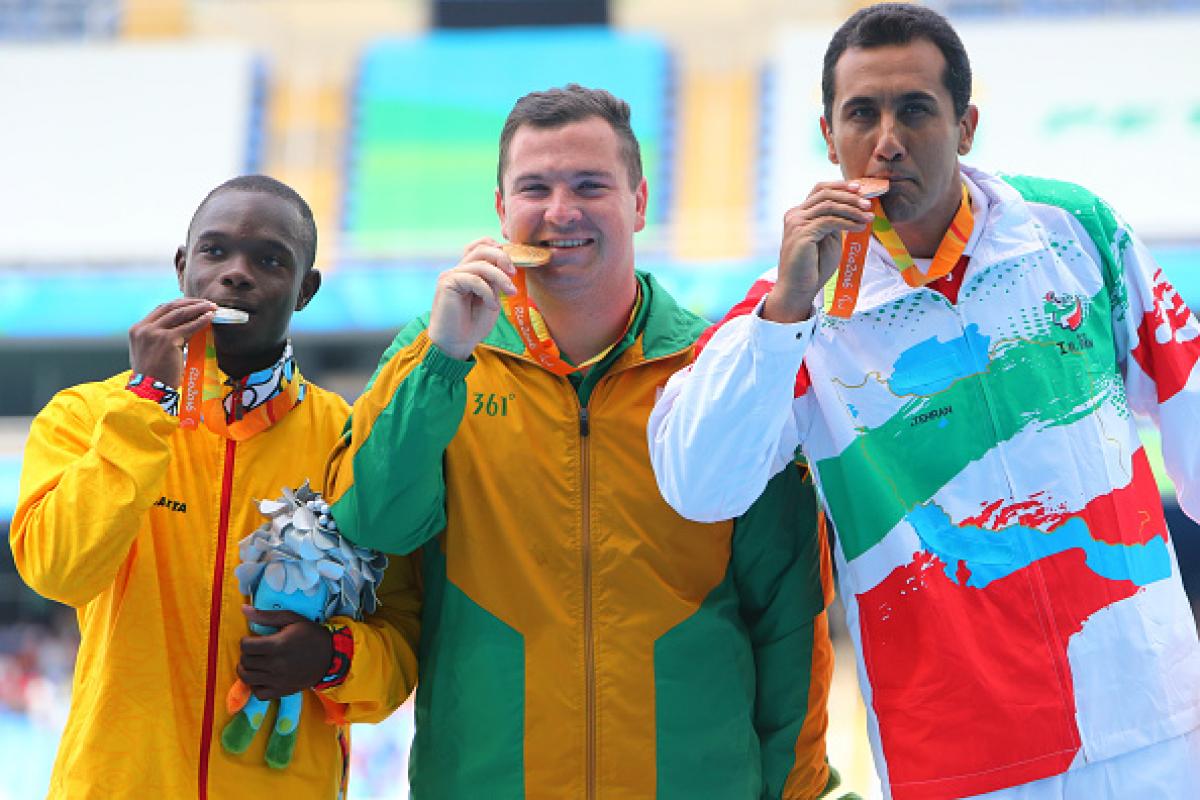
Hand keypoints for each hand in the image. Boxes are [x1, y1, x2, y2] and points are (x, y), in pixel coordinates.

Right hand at [127, 298, 216, 386]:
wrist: (149, 391)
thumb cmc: (153, 376)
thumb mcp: (152, 352)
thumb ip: (162, 337)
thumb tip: (186, 328)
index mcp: (137, 330)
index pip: (160, 310)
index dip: (179, 304)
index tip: (193, 304)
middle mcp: (143, 329)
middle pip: (170, 307)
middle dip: (190, 303)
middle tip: (206, 303)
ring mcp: (154, 333)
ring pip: (180, 313)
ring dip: (198, 308)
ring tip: (212, 307)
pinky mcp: (167, 340)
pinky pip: (189, 327)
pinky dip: (201, 320)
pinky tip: (210, 318)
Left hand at [237, 606, 332, 700]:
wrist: (331, 656)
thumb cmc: (310, 634)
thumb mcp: (291, 619)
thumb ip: (266, 616)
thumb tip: (243, 609)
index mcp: (277, 645)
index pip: (246, 646)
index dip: (246, 641)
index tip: (253, 640)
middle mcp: (275, 664)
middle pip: (245, 662)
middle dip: (246, 654)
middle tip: (254, 651)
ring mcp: (278, 680)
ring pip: (247, 679)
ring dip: (246, 670)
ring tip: (254, 664)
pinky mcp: (282, 691)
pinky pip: (258, 694)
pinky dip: (256, 687)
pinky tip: (262, 678)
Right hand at [427, 237, 517, 359]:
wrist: (456, 344)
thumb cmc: (473, 324)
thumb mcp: (491, 297)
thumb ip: (495, 280)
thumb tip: (506, 265)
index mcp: (469, 271)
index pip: (481, 246)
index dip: (498, 249)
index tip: (513, 266)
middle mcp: (459, 270)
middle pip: (481, 249)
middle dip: (502, 258)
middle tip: (514, 273)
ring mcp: (452, 275)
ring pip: (480, 264)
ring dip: (500, 278)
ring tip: (510, 293)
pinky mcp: (447, 283)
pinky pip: (473, 279)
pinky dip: (487, 292)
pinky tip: (492, 306)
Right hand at [763, 181, 874, 323]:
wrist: (797, 289)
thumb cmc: (813, 268)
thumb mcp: (827, 239)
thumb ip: (834, 222)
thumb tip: (854, 207)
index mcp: (799, 214)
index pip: (820, 190)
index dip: (840, 186)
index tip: (860, 188)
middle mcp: (794, 215)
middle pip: (825, 193)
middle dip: (850, 196)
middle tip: (868, 203)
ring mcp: (796, 223)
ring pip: (829, 205)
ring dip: (852, 209)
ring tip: (869, 216)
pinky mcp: (802, 234)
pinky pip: (830, 221)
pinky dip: (848, 222)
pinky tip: (860, 227)